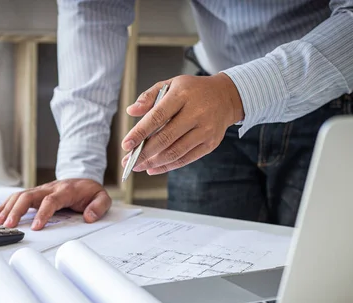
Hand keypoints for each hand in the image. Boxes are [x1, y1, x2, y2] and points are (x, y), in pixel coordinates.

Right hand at [0, 179, 110, 229]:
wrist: (84, 180)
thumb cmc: (90, 191)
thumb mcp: (103, 197)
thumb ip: (99, 206)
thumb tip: (89, 217)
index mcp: (65, 190)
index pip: (50, 200)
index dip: (42, 213)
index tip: (36, 227)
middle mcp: (49, 188)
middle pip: (28, 196)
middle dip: (17, 210)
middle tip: (9, 225)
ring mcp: (40, 190)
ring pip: (20, 196)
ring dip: (8, 208)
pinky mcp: (35, 193)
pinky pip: (18, 197)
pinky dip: (5, 204)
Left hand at [122, 73, 243, 174]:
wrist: (226, 97)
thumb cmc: (193, 91)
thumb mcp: (171, 84)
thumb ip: (149, 96)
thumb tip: (131, 111)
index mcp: (182, 95)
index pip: (157, 117)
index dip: (139, 133)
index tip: (126, 145)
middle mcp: (196, 113)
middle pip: (165, 138)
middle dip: (143, 153)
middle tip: (128, 161)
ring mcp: (205, 130)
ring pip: (175, 152)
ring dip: (153, 162)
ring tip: (138, 166)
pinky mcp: (210, 144)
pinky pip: (186, 159)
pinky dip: (168, 166)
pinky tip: (154, 168)